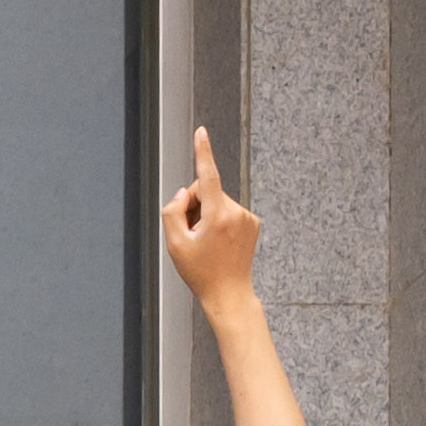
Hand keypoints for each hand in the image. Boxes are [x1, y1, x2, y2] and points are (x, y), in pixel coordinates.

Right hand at [158, 126, 262, 308]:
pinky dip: (219, 221)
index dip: (203, 152)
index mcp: (218, 216)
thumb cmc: (200, 272)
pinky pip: (228, 211)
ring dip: (206, 216)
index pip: (208, 176)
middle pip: (205, 192)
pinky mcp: (253, 223)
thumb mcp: (174, 244)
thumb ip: (173, 212)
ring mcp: (248, 218)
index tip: (201, 132)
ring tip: (206, 243)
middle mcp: (237, 213)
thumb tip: (184, 194)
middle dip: (194, 207)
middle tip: (191, 236)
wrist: (229, 294)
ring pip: (216, 202)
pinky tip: (218, 242)